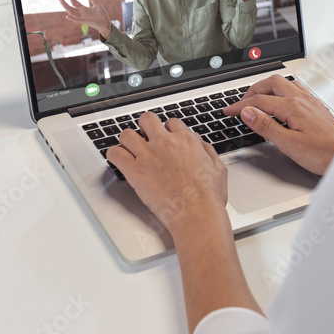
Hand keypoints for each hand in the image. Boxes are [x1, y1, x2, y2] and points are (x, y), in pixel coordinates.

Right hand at [58, 0, 111, 37]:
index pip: (75, 2)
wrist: (106, 23)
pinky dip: (72, 18)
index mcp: (83, 9)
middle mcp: (81, 13)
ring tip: (61, 1)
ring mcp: (82, 17)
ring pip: (72, 12)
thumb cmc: (101, 15)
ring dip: (66, 7)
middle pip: (70, 7)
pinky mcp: (86, 21)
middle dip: (64, 2)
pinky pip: (77, 20)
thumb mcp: (97, 4)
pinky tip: (67, 15)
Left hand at [108, 113, 227, 234]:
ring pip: (127, 134)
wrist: (196, 214)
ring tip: (129, 148)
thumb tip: (199, 143)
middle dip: (146, 126)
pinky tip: (118, 159)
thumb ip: (207, 150)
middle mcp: (165, 143)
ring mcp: (148, 156)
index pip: (171, 122)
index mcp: (186, 140)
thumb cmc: (208, 197)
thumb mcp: (218, 168)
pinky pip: (115, 154)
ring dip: (127, 139)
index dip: (168, 130)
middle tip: (145, 136)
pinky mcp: (135, 172)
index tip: (166, 138)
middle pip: (147, 119)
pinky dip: (114, 154)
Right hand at [223, 74, 333, 174]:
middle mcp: (302, 100)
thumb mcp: (289, 144)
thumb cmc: (324, 154)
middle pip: (271, 84)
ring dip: (268, 88)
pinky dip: (282, 91)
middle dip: (253, 90)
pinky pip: (296, 90)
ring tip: (258, 99)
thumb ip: (266, 126)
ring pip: (285, 84)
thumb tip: (248, 112)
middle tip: (241, 102)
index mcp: (293, 107)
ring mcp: (311, 102)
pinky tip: (282, 101)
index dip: (240, 106)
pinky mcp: (317, 108)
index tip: (229, 111)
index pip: (259, 101)